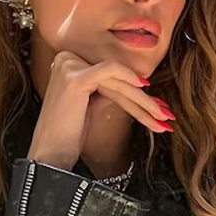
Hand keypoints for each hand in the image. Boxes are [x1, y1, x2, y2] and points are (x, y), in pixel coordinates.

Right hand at [27, 51, 175, 170]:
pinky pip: (109, 70)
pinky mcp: (75, 78)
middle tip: (166, 115)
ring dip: (144, 101)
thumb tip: (143, 85)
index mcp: (69, 63)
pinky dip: (129, 77)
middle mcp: (66, 59)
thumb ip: (110, 89)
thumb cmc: (69, 135)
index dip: (136, 94)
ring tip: (163, 117)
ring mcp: (69, 66)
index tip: (158, 110)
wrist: (49, 156)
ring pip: (118, 80)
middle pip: (115, 80)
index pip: (110, 78)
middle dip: (143, 100)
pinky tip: (145, 88)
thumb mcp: (91, 104)